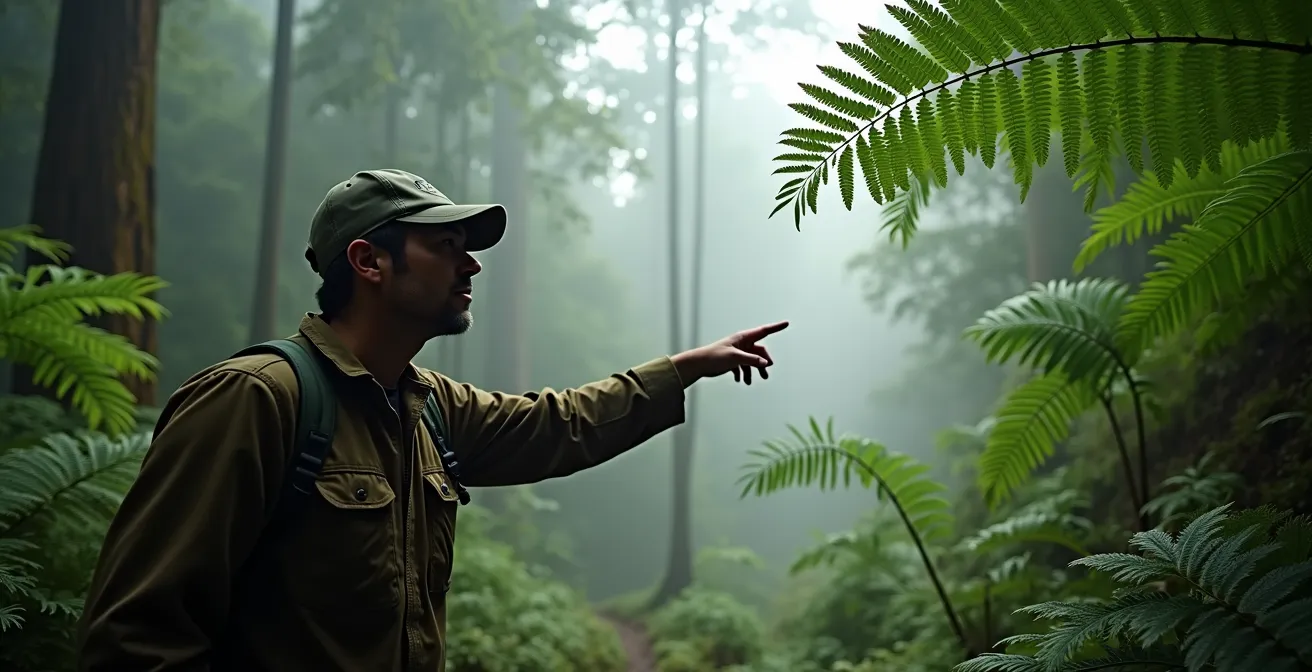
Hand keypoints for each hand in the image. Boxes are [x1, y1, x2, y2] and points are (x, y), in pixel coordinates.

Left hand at [671, 321, 788, 385]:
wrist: (698, 364)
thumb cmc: (714, 357)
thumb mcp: (735, 358)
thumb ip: (752, 360)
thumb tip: (766, 363)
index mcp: (743, 338)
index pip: (764, 331)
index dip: (776, 327)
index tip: (786, 323)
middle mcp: (741, 344)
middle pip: (759, 351)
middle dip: (763, 363)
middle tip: (765, 375)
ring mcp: (736, 352)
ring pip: (751, 361)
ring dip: (752, 372)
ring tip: (748, 382)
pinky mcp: (731, 361)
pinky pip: (742, 367)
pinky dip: (742, 374)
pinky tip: (738, 380)